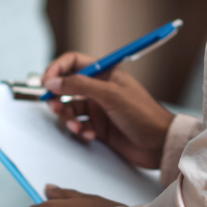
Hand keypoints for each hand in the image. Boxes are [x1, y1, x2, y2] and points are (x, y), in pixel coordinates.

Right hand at [42, 52, 174, 169]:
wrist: (160, 144)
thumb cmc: (142, 113)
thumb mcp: (109, 94)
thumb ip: (79, 85)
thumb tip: (52, 81)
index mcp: (105, 72)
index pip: (73, 62)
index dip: (57, 69)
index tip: (46, 82)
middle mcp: (99, 88)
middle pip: (67, 87)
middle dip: (58, 98)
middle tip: (56, 107)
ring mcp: (99, 108)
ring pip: (70, 108)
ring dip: (68, 118)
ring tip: (77, 128)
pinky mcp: (99, 127)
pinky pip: (79, 126)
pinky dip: (80, 131)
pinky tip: (89, 136)